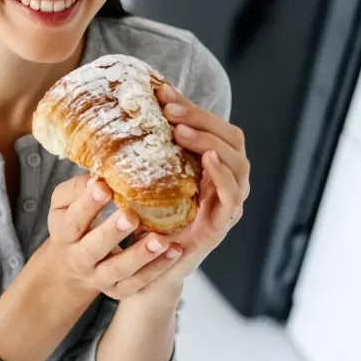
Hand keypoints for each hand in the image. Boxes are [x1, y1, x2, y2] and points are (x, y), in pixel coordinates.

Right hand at [45, 174, 184, 299]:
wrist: (71, 265)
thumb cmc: (73, 223)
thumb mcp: (64, 204)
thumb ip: (76, 189)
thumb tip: (98, 177)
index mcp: (64, 234)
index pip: (74, 220)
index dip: (88, 204)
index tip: (104, 187)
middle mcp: (79, 259)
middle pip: (93, 249)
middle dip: (112, 232)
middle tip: (131, 216)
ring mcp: (98, 277)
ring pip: (119, 270)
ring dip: (141, 255)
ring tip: (161, 240)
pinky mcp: (118, 290)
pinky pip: (138, 281)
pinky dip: (158, 267)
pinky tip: (174, 250)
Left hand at [129, 83, 250, 302]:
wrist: (144, 268)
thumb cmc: (145, 220)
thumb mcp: (143, 179)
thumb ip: (143, 152)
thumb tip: (120, 112)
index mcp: (208, 165)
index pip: (213, 126)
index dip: (193, 107)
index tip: (164, 92)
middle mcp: (225, 180)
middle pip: (231, 139)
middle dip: (203, 119)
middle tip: (171, 110)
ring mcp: (228, 202)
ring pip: (240, 164)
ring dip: (212, 143)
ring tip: (183, 131)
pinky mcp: (223, 225)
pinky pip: (233, 197)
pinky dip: (224, 176)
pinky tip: (207, 160)